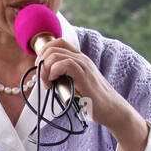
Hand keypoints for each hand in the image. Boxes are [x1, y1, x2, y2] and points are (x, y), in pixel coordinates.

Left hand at [33, 38, 149, 150]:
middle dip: (41, 63)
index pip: (57, 43)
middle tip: (42, 79)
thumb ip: (64, 77)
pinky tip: (53, 82)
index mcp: (79, 58)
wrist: (110, 108)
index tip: (40, 68)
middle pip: (52, 48)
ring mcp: (83, 65)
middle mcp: (81, 58)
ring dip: (45, 70)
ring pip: (54, 55)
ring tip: (47, 84)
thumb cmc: (93, 99)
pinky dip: (53, 72)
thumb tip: (46, 78)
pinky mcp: (83, 75)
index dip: (44, 52)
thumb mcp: (76, 83)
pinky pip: (64, 64)